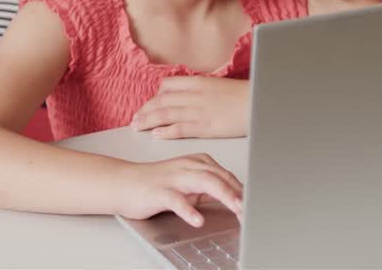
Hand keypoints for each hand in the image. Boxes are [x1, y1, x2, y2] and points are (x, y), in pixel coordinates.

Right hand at [114, 154, 243, 227]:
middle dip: (239, 191)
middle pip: (219, 176)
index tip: (257, 203)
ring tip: (237, 208)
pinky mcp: (159, 191)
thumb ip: (210, 188)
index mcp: (197, 162)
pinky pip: (176, 200)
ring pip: (204, 182)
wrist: (124, 183)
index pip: (226, 175)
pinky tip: (197, 220)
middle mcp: (188, 166)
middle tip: (253, 207)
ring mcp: (174, 178)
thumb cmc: (156, 184)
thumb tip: (236, 197)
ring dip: (223, 194)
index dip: (242, 189)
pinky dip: (188, 210)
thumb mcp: (188, 184)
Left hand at [132, 76, 249, 138]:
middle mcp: (193, 95)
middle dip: (145, 110)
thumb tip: (192, 95)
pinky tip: (156, 135)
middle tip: (135, 119)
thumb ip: (202, 90)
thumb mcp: (219, 85)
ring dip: (148, 120)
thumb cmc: (243, 96)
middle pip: (161, 100)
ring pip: (164, 114)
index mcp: (198, 82)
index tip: (149, 104)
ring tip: (138, 127)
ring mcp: (197, 111)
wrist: (258, 104)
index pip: (167, 86)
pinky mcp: (203, 126)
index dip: (155, 96)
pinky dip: (164, 131)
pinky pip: (178, 129)